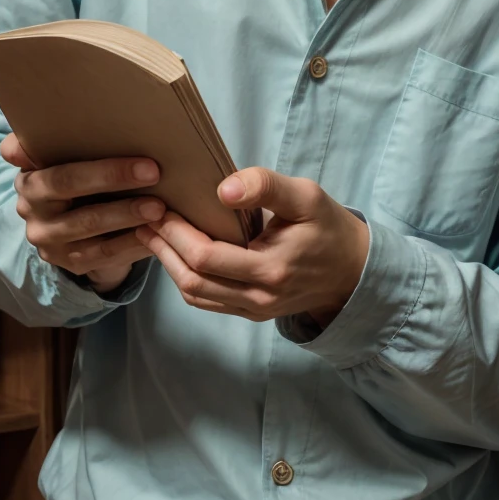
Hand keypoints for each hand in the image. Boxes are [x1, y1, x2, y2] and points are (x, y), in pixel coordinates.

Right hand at [0, 133, 160, 293]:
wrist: (80, 233)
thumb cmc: (83, 181)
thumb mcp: (75, 159)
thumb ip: (74, 138)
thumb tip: (94, 102)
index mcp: (28, 172)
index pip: (25, 153)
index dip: (34, 146)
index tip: (76, 137)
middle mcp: (28, 204)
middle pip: (66, 183)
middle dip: (110, 176)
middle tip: (152, 170)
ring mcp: (47, 237)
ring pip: (87, 224)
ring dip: (126, 215)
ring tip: (159, 208)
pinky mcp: (68, 262)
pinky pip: (102, 254)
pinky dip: (131, 244)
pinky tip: (156, 234)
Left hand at [133, 167, 369, 325]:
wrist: (353, 271)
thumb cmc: (328, 228)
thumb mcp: (307, 197)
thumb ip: (266, 186)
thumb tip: (223, 190)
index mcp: (271, 269)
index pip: (206, 257)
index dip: (176, 233)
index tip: (161, 207)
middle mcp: (259, 297)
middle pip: (193, 281)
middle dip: (164, 248)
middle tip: (145, 219)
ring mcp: (254, 309)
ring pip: (195, 296)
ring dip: (170, 266)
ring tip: (152, 236)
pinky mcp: (252, 312)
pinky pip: (208, 302)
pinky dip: (186, 280)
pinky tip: (177, 256)